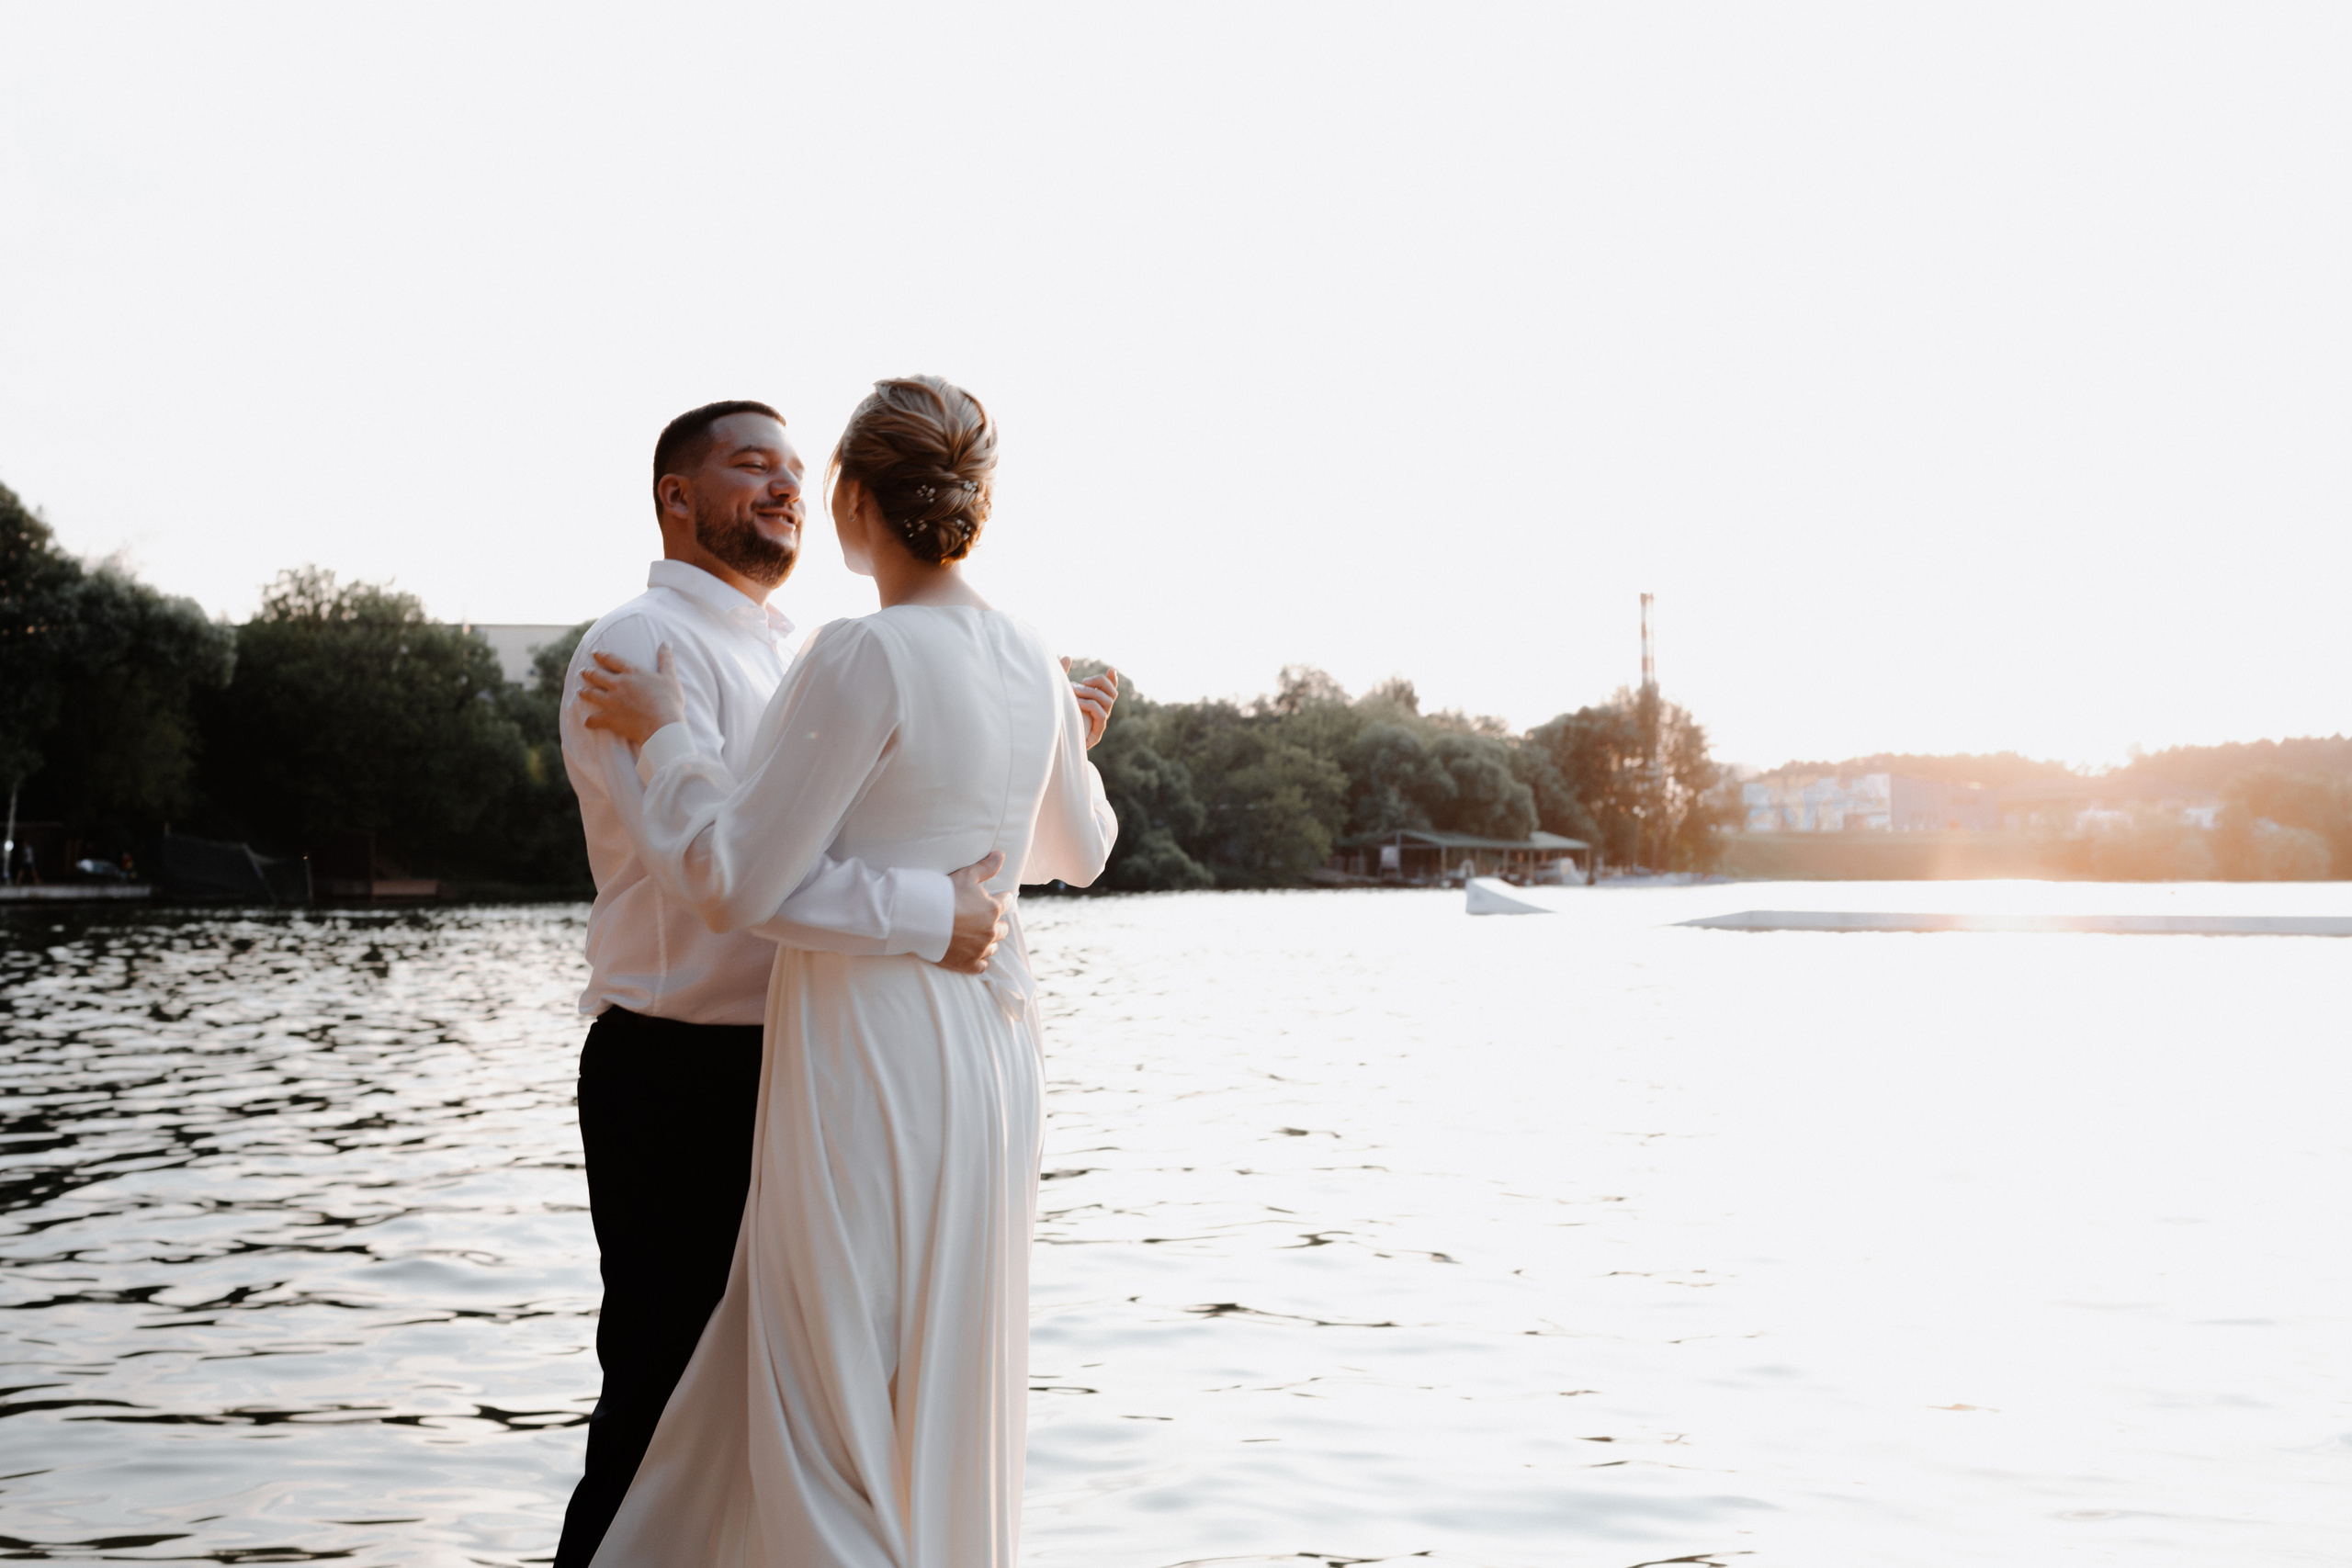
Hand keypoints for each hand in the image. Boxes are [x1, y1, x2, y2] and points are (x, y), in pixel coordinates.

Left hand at [580, 646, 687, 745]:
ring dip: (584, 692)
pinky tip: (587, 722)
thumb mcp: (670, 677)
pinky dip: (590, 721)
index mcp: (632, 672)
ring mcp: (611, 701)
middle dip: (588, 672)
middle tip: (583, 672)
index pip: (611, 659)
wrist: (663, 725)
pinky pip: (594, 719)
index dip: (601, 655)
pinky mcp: (609, 718)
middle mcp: (618, 684)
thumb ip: (666, 659)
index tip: (594, 653)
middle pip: (596, 675)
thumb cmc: (669, 701)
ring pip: (590, 694)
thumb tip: (666, 643)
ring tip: (581, 692)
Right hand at [938, 850, 1011, 974]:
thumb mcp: (966, 875)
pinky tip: (974, 956)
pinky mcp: (968, 964)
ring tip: (979, 937)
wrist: (921, 919)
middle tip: (985, 920)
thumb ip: (986, 867)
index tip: (998, 899)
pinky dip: (979, 961)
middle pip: (1002, 929)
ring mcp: (980, 949)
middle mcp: (990, 931)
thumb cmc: (944, 894)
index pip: (1005, 903)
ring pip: (992, 947)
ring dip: (988, 942)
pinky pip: (981, 966)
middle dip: (996, 923)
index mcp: (993, 909)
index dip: (1001, 899)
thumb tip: (1002, 855)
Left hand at [1061, 657, 1118, 749]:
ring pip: (1107, 702)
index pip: (1108, 689)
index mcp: (1094, 701)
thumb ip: (1063, 674)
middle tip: (1083, 681)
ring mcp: (1099, 722)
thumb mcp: (1059, 691)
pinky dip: (1091, 706)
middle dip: (1100, 683)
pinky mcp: (1096, 733)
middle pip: (1112, 693)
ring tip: (1074, 692)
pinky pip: (1101, 716)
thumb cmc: (1054, 714)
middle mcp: (1100, 711)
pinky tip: (1077, 703)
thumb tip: (1067, 657)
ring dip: (1091, 694)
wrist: (1049, 740)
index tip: (1111, 669)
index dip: (1112, 679)